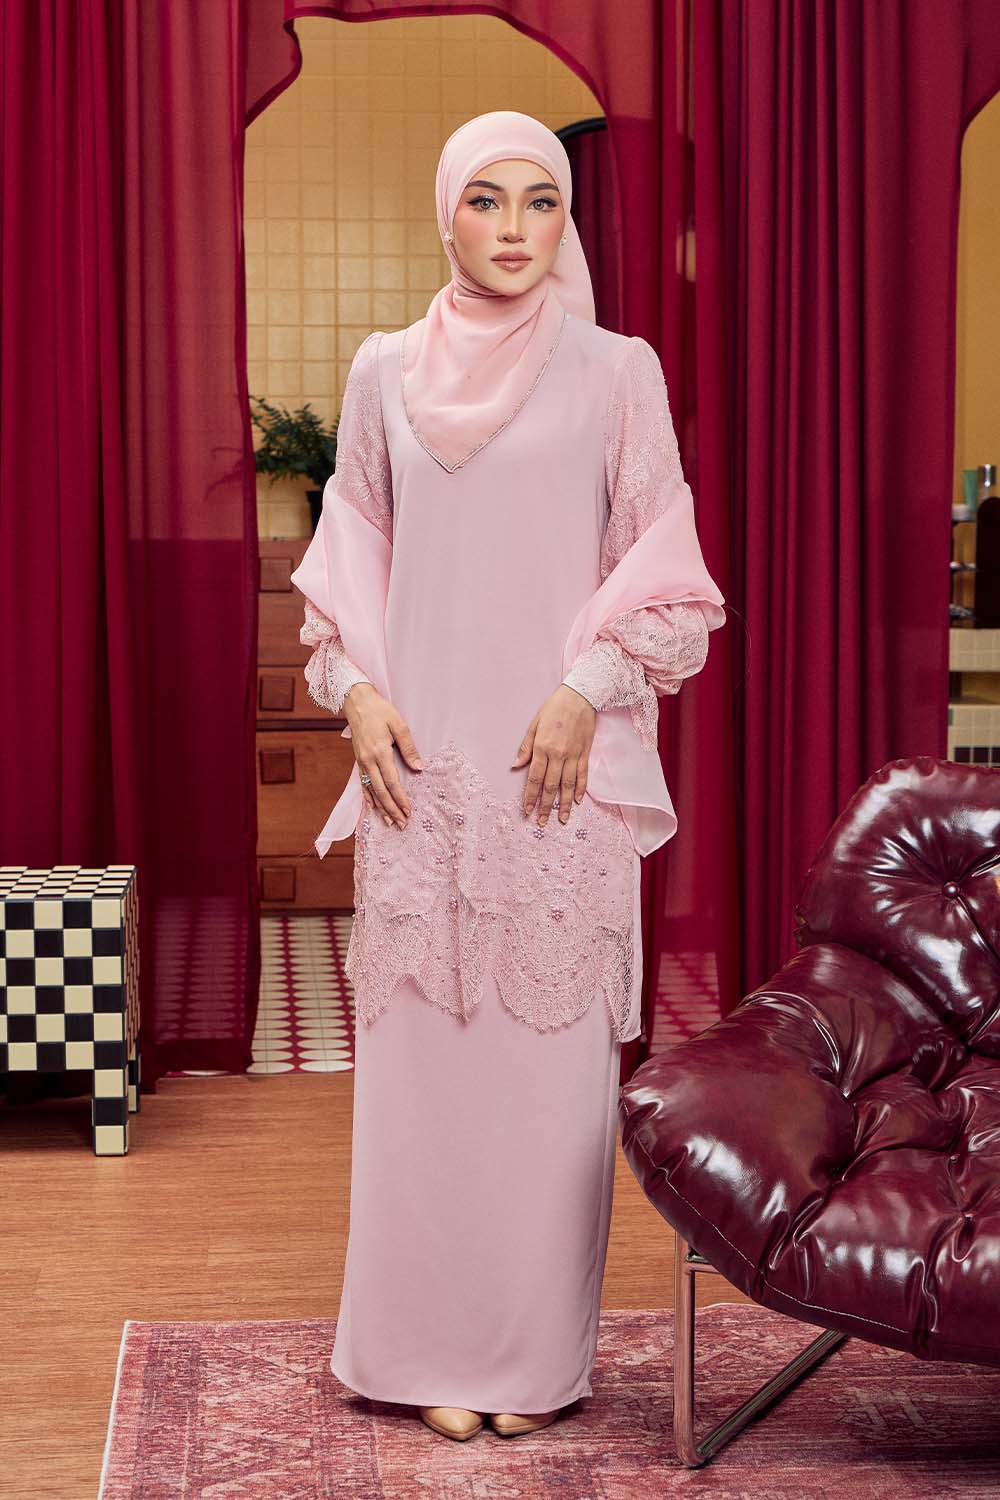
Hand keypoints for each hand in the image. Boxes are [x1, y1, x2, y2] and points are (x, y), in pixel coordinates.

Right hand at [344, 682, 422, 828]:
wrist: (357, 702)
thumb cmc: (380, 710)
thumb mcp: (399, 724)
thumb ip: (409, 748)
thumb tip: (419, 767)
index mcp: (380, 752)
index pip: (392, 782)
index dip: (401, 799)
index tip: (409, 811)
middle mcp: (368, 760)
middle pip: (381, 791)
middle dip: (392, 809)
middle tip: (402, 823)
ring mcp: (361, 762)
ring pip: (371, 790)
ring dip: (381, 808)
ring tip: (390, 822)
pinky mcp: (358, 760)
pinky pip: (363, 784)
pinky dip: (368, 798)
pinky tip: (372, 808)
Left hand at [511, 684, 596, 825]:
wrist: (580, 696)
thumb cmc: (554, 708)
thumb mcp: (534, 724)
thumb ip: (526, 747)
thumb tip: (515, 765)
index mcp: (542, 747)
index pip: (534, 778)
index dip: (530, 796)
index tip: (526, 810)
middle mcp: (558, 754)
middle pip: (550, 786)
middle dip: (545, 806)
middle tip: (541, 822)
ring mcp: (573, 755)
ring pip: (568, 785)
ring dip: (564, 804)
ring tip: (562, 819)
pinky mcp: (585, 753)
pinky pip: (582, 775)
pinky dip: (581, 789)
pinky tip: (578, 801)